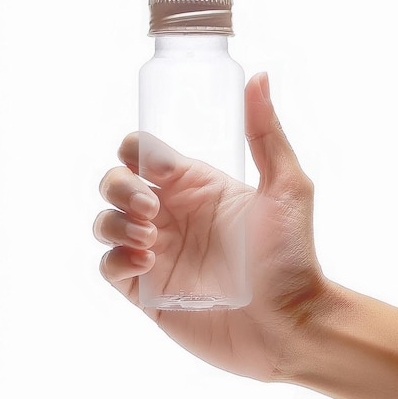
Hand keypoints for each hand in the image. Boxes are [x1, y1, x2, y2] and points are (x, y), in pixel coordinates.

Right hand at [93, 73, 327, 380]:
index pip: (144, 153)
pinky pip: (107, 267)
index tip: (162, 174)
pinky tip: (146, 264)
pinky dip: (115, 259)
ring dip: (116, 223)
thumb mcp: (287, 187)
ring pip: (105, 221)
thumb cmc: (292, 255)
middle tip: (153, 210)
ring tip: (153, 241)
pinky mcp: (147, 291)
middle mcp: (173, 214)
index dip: (139, 154)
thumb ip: (267, 133)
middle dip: (120, 186)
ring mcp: (158, 252)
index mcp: (197, 185)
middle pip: (115, 181)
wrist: (291, 322)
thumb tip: (260, 76)